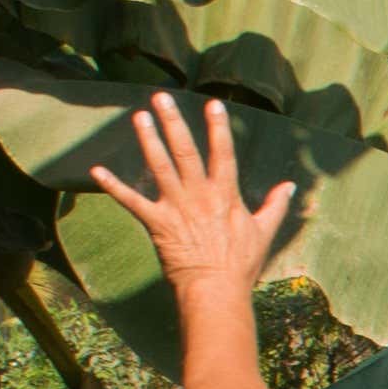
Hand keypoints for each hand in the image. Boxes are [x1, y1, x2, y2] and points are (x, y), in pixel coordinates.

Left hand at [89, 95, 295, 290]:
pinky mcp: (156, 223)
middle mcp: (199, 195)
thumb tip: (291, 185)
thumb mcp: (264, 232)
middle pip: (185, 150)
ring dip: (148, 140)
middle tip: (162, 97)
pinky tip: (96, 170)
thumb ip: (275, 205)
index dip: (218, 127)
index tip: (213, 104)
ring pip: (159, 166)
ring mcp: (175, 207)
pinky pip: (131, 201)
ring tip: (139, 116)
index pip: (223, 153)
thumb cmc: (241, 264)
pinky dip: (113, 186)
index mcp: (225, 195)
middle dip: (173, 121)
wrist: (215, 291)